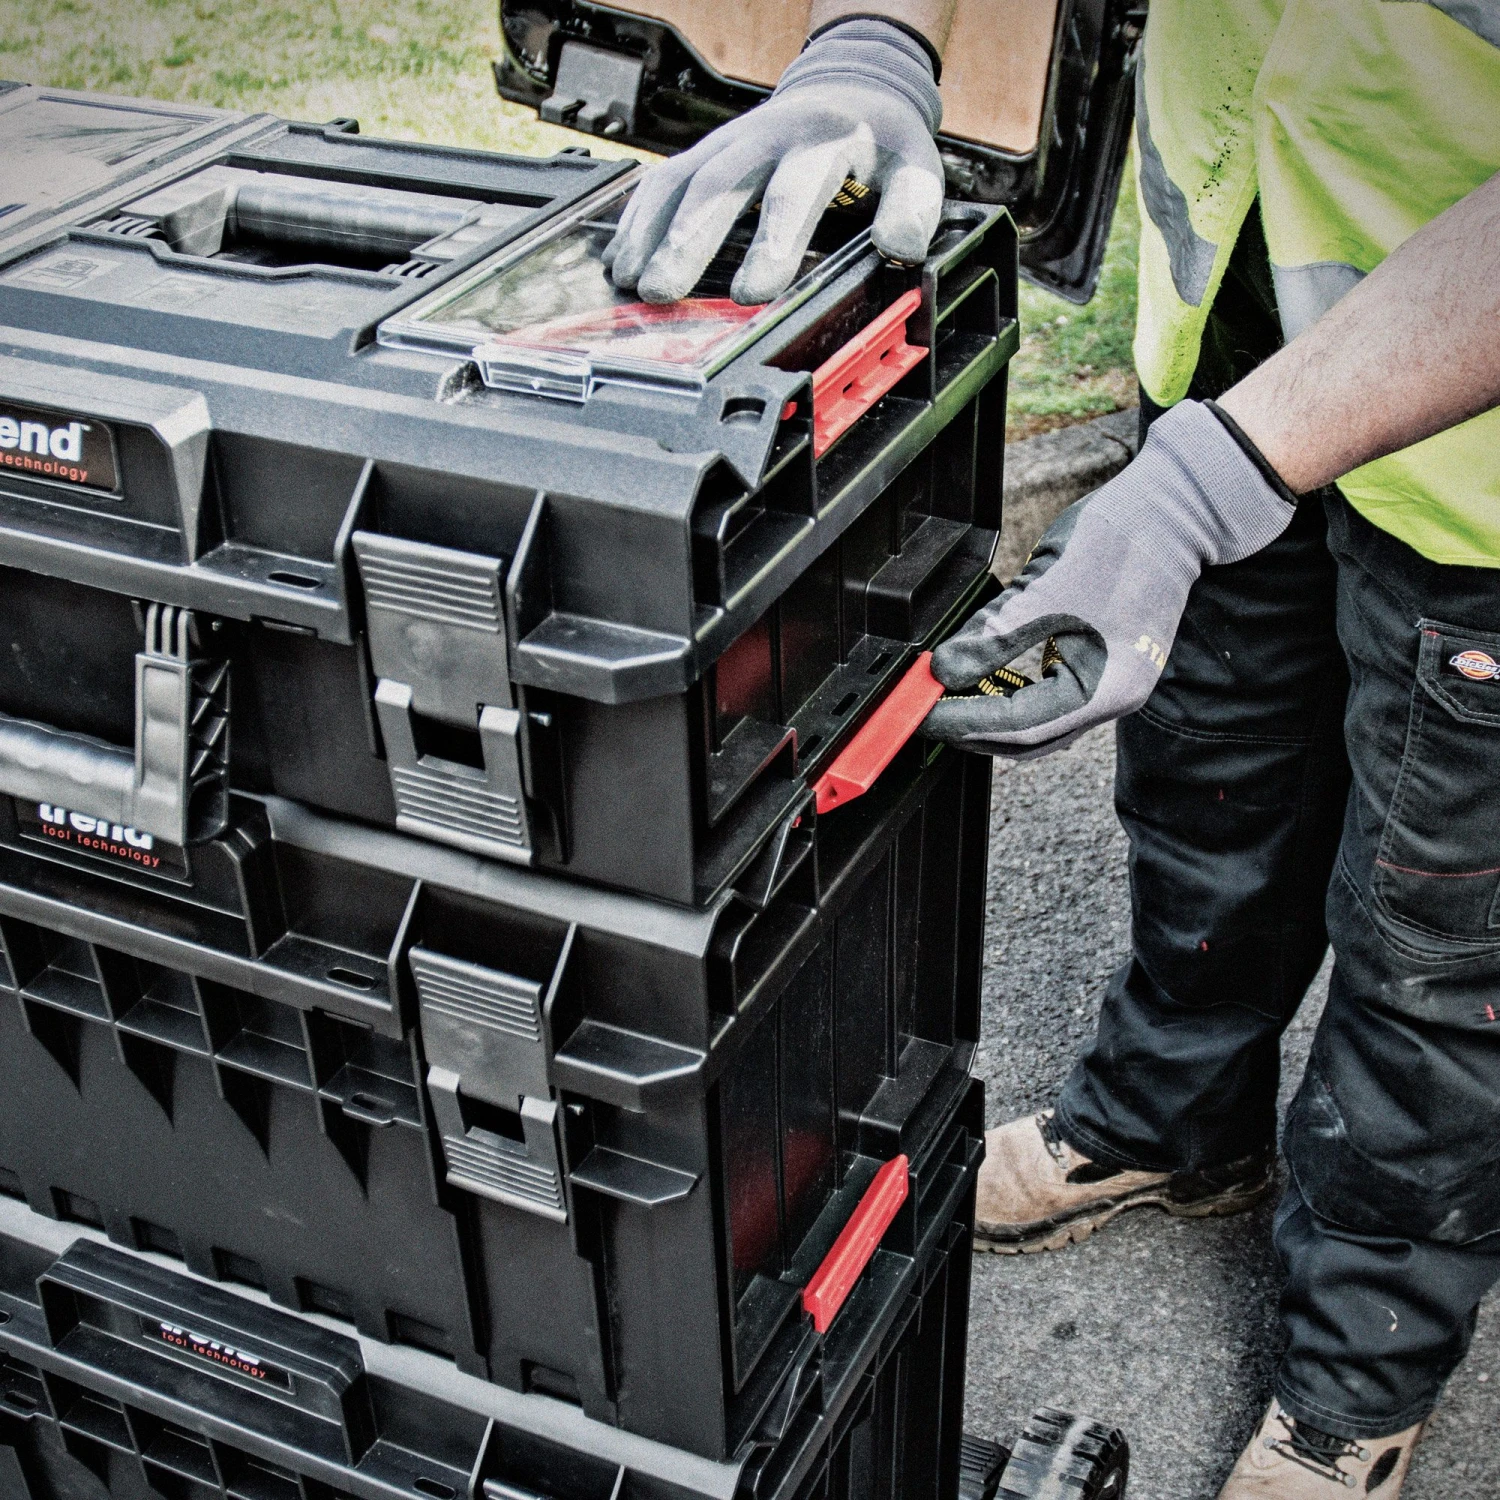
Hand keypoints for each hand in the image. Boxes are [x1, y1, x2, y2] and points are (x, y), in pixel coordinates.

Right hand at [603, 20, 944, 305]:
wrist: (851, 89)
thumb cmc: (879, 144)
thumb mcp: (915, 170)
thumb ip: (913, 209)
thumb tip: (901, 249)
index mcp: (823, 141)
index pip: (795, 190)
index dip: (773, 241)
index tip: (753, 293)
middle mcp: (768, 136)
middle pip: (720, 185)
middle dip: (687, 241)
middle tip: (663, 292)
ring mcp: (729, 142)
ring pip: (681, 180)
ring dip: (650, 232)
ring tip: (630, 283)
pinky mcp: (705, 153)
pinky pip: (662, 181)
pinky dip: (638, 220)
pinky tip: (621, 258)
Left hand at [921, 401, 1298, 756]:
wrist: (1174, 509)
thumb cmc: (1120, 540)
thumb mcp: (1042, 589)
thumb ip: (991, 637)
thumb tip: (943, 671)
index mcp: (1105, 689)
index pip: (1018, 727)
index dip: (962, 721)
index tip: (921, 711)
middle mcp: (1114, 698)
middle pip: (1028, 738)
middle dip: (972, 727)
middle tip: (926, 708)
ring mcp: (1113, 684)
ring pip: (1038, 721)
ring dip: (990, 712)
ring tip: (948, 693)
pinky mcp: (1105, 666)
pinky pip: (1051, 696)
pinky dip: (1013, 692)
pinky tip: (984, 676)